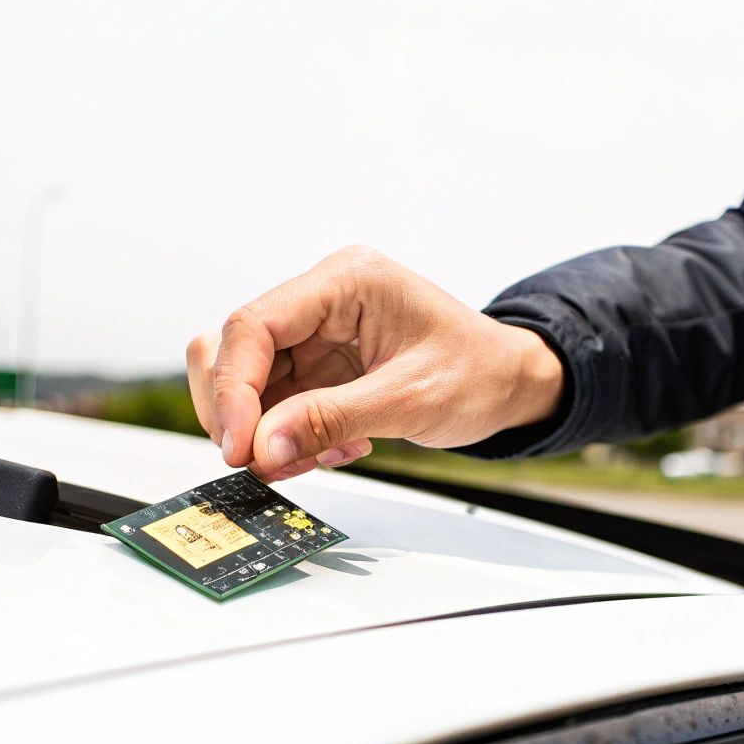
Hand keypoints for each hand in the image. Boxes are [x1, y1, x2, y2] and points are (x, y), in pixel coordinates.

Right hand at [186, 246, 564, 480]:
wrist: (511, 384)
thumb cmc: (479, 373)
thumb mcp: (410, 400)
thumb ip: (331, 419)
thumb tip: (263, 446)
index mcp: (346, 281)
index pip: (254, 324)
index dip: (232, 387)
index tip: (237, 444)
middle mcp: (322, 301)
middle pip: (236, 351)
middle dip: (240, 413)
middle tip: (260, 462)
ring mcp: (316, 335)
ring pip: (249, 384)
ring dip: (266, 433)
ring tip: (311, 459)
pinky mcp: (319, 368)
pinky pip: (276, 406)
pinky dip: (289, 439)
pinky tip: (332, 451)